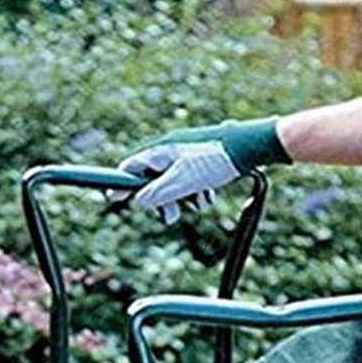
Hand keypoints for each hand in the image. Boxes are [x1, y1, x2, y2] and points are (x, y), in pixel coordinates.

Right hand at [117, 118, 289, 222]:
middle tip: (171, 215)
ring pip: (173, 184)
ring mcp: (185, 156)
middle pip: (152, 181)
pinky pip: (190, 181)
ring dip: (183, 198)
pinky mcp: (200, 161)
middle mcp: (169, 151)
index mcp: (159, 152)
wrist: (248, 147)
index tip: (113, 199)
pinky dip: (197, 192)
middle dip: (162, 200)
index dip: (121, 186)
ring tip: (199, 202)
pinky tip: (208, 195)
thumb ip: (157, 194)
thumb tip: (138, 202)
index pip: (130, 169)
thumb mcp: (181, 182)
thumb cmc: (214, 160)